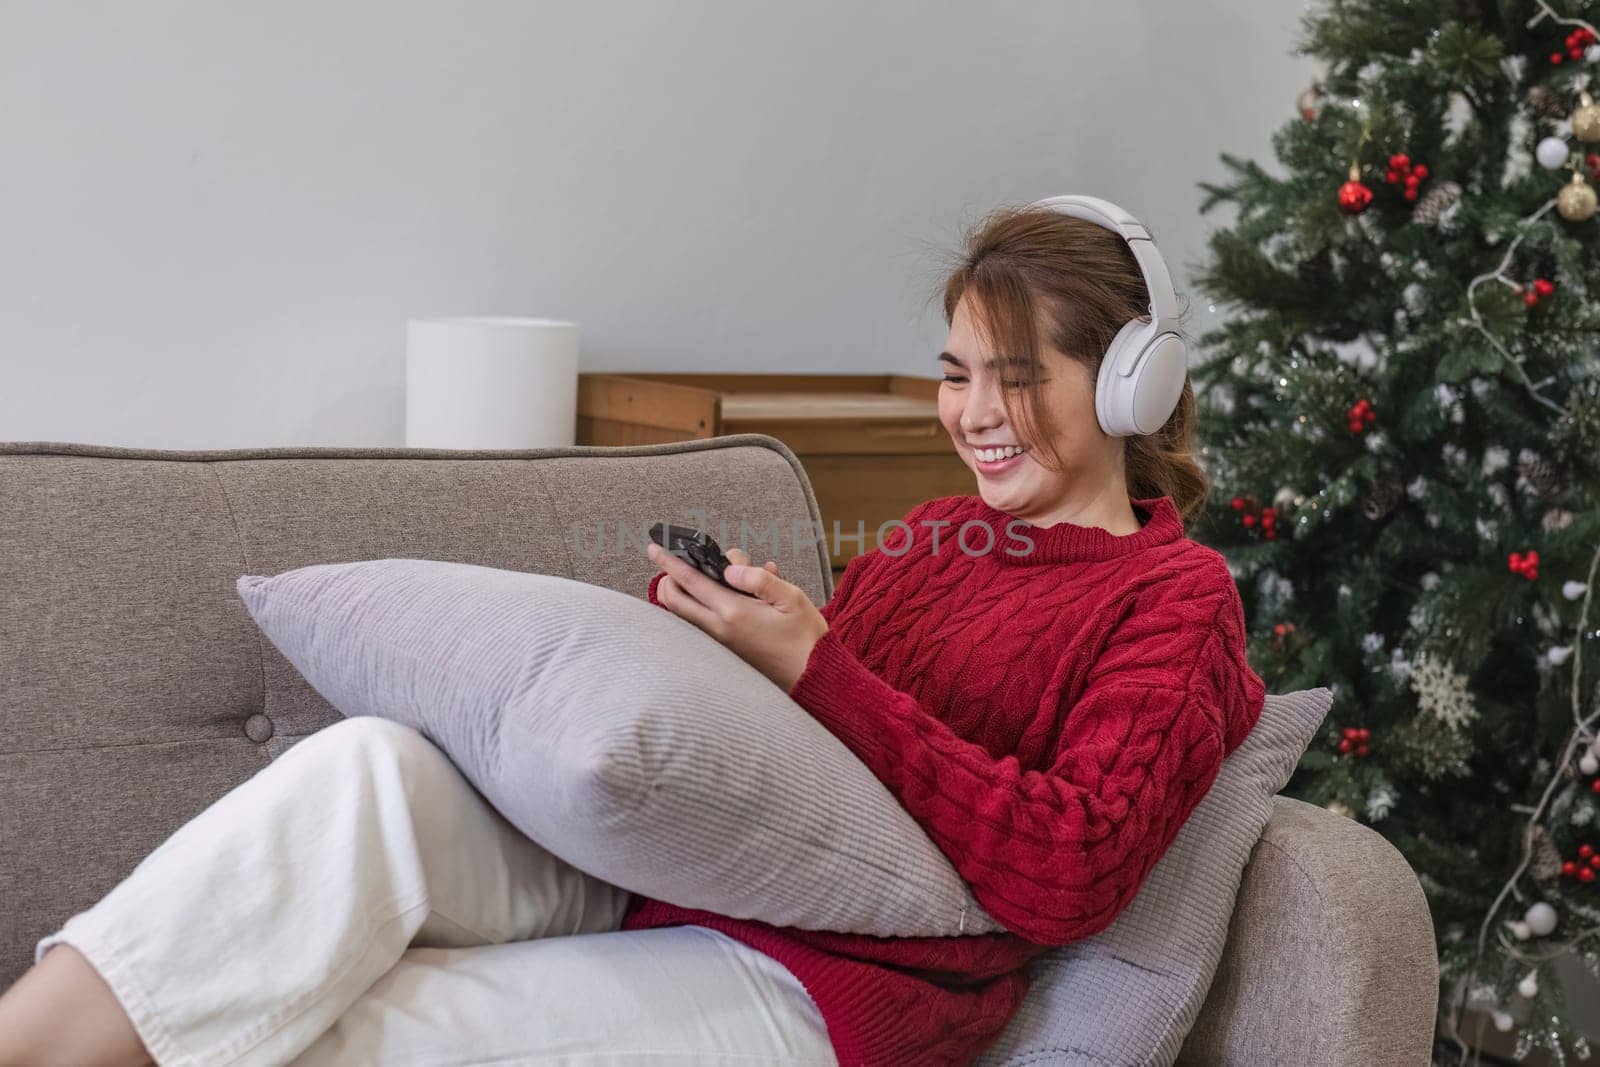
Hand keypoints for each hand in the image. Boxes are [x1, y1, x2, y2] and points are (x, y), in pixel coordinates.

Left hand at [647, 541, 827, 693]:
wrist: (812, 677)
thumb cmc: (805, 637)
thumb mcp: (791, 598)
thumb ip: (759, 579)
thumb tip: (730, 567)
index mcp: (733, 613)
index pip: (690, 581)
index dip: (670, 562)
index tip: (655, 547)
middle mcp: (718, 629)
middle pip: (673, 600)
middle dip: (669, 577)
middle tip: (680, 561)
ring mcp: (718, 642)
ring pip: (684, 613)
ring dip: (686, 591)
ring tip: (713, 575)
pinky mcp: (724, 650)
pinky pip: (700, 623)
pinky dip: (704, 604)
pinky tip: (736, 593)